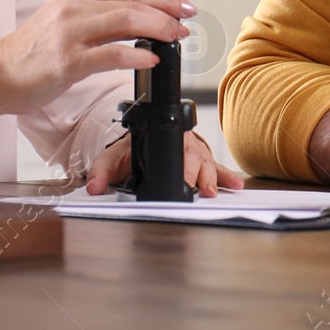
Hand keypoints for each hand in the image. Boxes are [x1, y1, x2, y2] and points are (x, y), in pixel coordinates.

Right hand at [0, 0, 194, 122]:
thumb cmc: (34, 52)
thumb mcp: (68, 21)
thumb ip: (101, 17)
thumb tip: (143, 21)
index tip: (184, 6)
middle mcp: (74, 6)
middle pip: (132, 2)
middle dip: (167, 12)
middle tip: (188, 22)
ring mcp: (70, 32)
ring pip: (126, 22)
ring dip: (158, 29)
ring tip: (176, 38)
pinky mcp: (68, 61)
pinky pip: (110, 54)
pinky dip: (136, 55)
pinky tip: (151, 59)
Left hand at [84, 131, 244, 197]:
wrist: (142, 143)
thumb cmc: (131, 152)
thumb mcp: (113, 158)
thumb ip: (101, 171)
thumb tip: (94, 187)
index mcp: (160, 138)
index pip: (173, 148)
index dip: (181, 165)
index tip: (185, 180)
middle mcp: (181, 144)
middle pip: (194, 157)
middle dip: (199, 174)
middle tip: (201, 189)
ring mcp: (194, 152)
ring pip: (207, 162)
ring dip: (213, 177)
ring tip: (214, 191)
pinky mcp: (203, 162)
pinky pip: (217, 168)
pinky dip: (226, 177)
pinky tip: (235, 186)